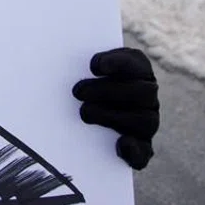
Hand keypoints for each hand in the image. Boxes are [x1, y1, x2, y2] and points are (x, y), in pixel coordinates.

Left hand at [72, 47, 158, 169]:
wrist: (75, 114)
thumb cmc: (74, 81)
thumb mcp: (75, 67)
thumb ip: (75, 62)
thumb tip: (56, 52)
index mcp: (137, 69)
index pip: (134, 62)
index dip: (118, 62)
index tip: (93, 66)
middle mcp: (147, 95)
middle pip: (141, 91)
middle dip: (107, 90)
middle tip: (78, 91)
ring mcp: (146, 122)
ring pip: (143, 120)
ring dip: (112, 116)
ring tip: (84, 113)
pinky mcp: (140, 147)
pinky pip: (144, 152)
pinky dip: (134, 150)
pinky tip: (121, 144)